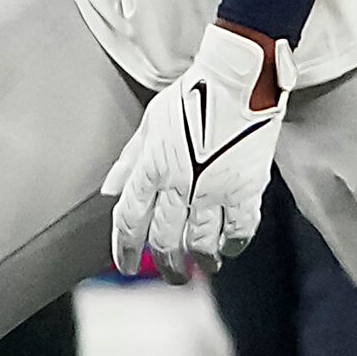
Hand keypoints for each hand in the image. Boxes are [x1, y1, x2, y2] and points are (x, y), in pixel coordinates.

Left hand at [103, 24, 292, 281]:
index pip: (129, 218)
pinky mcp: (246, 190)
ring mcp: (214, 189)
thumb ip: (130, 160)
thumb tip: (110, 190)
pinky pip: (238, 232)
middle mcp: (179, 182)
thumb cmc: (191, 96)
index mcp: (152, 164)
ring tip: (200, 266)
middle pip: (165, 240)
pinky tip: (227, 248)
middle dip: (165, 265)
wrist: (237, 81)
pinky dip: (231, 246)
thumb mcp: (151, 123)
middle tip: (171, 274)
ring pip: (201, 243)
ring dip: (199, 262)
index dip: (124, 248)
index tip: (125, 266)